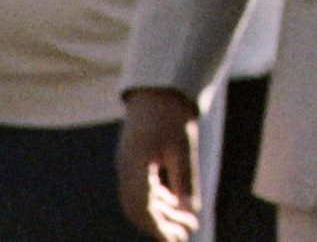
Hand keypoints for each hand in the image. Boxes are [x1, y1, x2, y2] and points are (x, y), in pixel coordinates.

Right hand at [115, 86, 202, 241]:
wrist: (158, 89)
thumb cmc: (171, 115)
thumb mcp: (184, 146)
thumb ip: (186, 178)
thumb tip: (190, 210)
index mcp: (134, 165)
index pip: (142, 207)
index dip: (158, 228)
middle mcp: (126, 169)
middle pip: (139, 209)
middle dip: (161, 226)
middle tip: (185, 237)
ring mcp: (128, 166)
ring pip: (141, 202)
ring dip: (162, 215)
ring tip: (188, 225)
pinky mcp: (134, 163)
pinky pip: (143, 190)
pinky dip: (160, 201)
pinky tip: (178, 207)